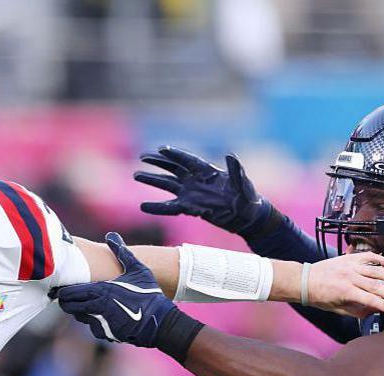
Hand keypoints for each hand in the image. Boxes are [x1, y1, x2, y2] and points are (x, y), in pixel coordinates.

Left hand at [54, 233, 177, 345]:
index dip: (64, 291)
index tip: (62, 287)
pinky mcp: (106, 333)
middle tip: (70, 297)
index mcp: (101, 291)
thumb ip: (121, 253)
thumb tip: (111, 235)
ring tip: (89, 304)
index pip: (70, 292)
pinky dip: (95, 322)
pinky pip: (93, 327)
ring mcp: (100, 322)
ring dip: (82, 311)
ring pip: (80, 317)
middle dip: (68, 302)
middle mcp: (97, 308)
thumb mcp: (138, 270)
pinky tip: (104, 315)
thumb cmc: (149, 294)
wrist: (160, 322)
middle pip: (70, 307)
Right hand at [135, 146, 272, 235]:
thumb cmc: (248, 197)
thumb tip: (230, 155)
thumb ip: (235, 171)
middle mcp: (197, 180)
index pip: (188, 160)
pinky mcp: (190, 208)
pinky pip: (170, 208)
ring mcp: (192, 194)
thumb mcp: (243, 184)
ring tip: (136, 175)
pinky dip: (157, 207)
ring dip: (153, 180)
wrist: (247, 217)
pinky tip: (143, 206)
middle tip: (142, 157)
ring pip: (168, 185)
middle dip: (158, 163)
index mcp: (208, 171)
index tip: (161, 149)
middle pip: (173, 169)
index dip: (175, 155)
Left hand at [307, 253, 383, 318]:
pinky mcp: (349, 258)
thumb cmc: (319, 296)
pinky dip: (379, 259)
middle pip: (375, 285)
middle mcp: (349, 277)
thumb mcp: (337, 309)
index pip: (370, 299)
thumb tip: (373, 311)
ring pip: (375, 270)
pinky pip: (367, 256)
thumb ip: (356, 311)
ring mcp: (350, 266)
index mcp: (345, 291)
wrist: (305, 280)